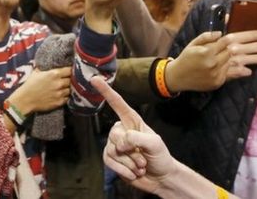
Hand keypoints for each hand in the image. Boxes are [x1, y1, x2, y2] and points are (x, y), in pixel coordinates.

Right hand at [9, 67, 71, 114]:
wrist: (25, 100)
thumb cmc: (29, 85)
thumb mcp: (36, 72)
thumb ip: (44, 67)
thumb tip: (47, 61)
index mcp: (54, 74)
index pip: (70, 70)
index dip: (70, 70)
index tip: (69, 71)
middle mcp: (59, 83)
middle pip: (72, 80)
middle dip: (70, 79)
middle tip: (67, 80)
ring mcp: (59, 93)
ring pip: (70, 89)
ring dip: (68, 88)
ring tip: (64, 88)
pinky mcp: (59, 102)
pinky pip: (67, 98)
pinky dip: (66, 96)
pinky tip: (61, 95)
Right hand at [91, 76, 177, 195]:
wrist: (161, 178)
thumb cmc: (160, 156)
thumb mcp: (154, 143)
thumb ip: (136, 137)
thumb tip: (120, 142)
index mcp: (132, 121)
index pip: (117, 103)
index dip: (106, 91)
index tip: (95, 79)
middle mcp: (121, 130)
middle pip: (114, 135)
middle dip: (131, 151)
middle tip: (143, 159)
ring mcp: (115, 145)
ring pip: (112, 151)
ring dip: (129, 163)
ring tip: (140, 166)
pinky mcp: (111, 159)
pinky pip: (109, 162)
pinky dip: (123, 170)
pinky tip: (133, 173)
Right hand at [165, 30, 256, 91]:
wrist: (176, 77)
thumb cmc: (186, 57)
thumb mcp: (194, 43)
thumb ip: (208, 36)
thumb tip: (222, 32)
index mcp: (208, 49)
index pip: (232, 39)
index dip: (250, 35)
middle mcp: (213, 60)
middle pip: (238, 51)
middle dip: (256, 46)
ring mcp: (216, 72)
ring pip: (238, 63)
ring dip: (253, 60)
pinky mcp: (217, 82)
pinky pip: (232, 75)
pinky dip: (241, 72)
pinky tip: (250, 70)